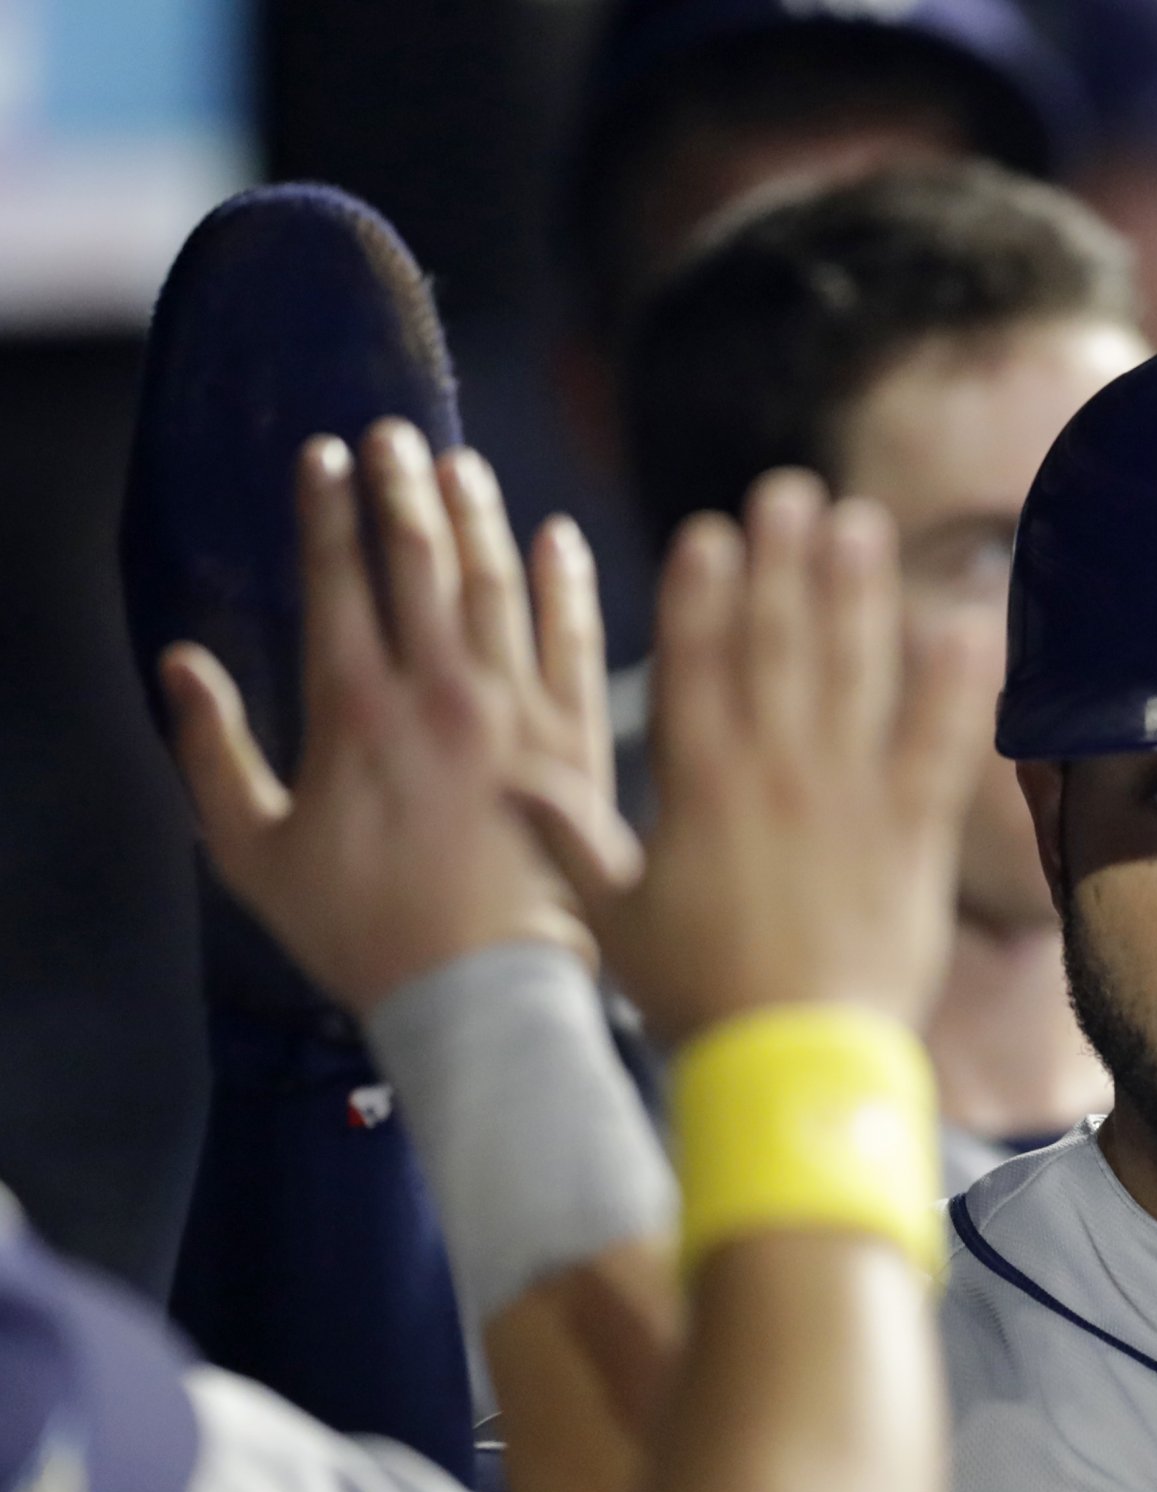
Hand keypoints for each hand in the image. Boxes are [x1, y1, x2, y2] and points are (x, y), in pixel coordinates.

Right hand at [162, 422, 609, 1014]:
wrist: (487, 993)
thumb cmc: (365, 935)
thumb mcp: (255, 854)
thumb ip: (212, 753)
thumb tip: (180, 667)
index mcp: (354, 710)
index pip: (336, 578)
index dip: (327, 509)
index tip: (323, 456)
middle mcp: (439, 692)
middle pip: (419, 560)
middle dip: (401, 486)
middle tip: (393, 434)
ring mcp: (516, 713)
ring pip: (497, 585)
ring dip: (477, 516)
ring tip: (459, 466)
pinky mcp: (578, 744)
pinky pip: (575, 642)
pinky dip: (566, 584)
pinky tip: (557, 539)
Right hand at [516, 471, 998, 1045]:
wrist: (791, 1069)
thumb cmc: (698, 1002)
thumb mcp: (614, 922)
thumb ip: (568, 843)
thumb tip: (509, 784)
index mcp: (697, 790)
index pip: (696, 667)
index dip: (703, 592)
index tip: (710, 530)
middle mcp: (773, 775)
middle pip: (778, 647)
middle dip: (783, 562)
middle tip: (791, 490)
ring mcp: (848, 799)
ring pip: (854, 675)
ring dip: (859, 593)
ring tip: (863, 524)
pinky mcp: (912, 835)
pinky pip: (938, 746)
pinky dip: (953, 685)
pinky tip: (965, 622)